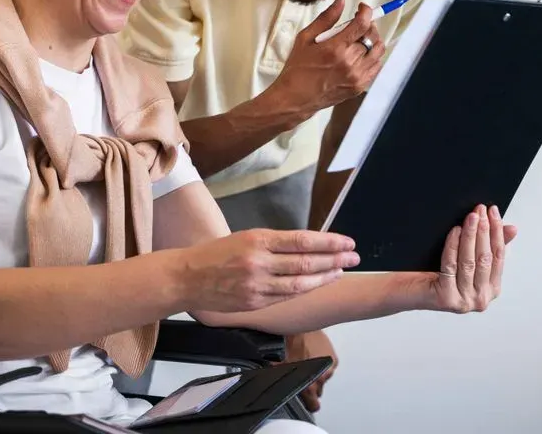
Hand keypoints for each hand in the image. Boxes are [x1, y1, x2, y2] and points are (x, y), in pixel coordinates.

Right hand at [181, 229, 358, 312]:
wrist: (186, 277)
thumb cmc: (215, 254)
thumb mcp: (244, 238)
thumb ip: (273, 244)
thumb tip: (307, 246)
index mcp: (256, 239)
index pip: (301, 240)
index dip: (328, 242)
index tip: (347, 241)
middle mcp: (259, 262)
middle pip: (306, 262)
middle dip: (335, 259)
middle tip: (354, 256)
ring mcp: (257, 285)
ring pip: (301, 282)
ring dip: (325, 277)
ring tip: (342, 271)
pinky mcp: (255, 303)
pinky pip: (287, 296)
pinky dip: (306, 289)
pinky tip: (319, 283)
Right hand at [272, 0, 386, 114]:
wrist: (295, 98)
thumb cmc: (297, 68)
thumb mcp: (305, 39)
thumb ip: (326, 19)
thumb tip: (341, 1)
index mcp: (335, 49)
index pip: (362, 24)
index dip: (366, 12)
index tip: (362, 8)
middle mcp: (350, 63)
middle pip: (372, 36)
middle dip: (368, 25)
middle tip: (359, 23)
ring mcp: (356, 76)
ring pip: (378, 51)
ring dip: (373, 40)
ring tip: (362, 37)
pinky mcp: (359, 86)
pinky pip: (376, 67)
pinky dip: (374, 56)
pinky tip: (363, 53)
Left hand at [285, 330, 337, 411]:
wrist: (296, 326)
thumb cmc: (287, 344)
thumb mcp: (278, 366)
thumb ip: (282, 381)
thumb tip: (275, 386)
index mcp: (309, 386)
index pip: (313, 405)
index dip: (308, 404)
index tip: (306, 401)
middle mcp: (321, 379)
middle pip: (318, 391)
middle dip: (311, 385)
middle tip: (302, 374)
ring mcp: (329, 368)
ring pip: (323, 377)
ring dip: (316, 372)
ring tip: (306, 360)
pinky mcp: (333, 358)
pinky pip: (328, 365)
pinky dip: (322, 361)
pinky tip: (312, 353)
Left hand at [430, 204, 517, 313]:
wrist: (410, 290)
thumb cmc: (438, 273)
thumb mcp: (467, 258)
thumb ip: (489, 246)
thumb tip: (512, 228)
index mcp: (492, 289)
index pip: (499, 256)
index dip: (497, 231)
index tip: (493, 211)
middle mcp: (481, 299)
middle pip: (485, 258)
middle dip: (484, 230)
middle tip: (480, 210)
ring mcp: (465, 302)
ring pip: (469, 262)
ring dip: (471, 236)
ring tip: (470, 217)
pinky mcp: (447, 298)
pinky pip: (451, 266)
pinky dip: (453, 246)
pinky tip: (455, 231)